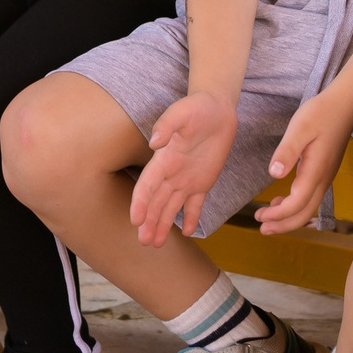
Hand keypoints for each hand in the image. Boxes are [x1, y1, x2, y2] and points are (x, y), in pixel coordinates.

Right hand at [132, 90, 238, 244]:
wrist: (217, 108)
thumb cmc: (197, 107)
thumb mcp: (181, 112)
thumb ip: (167, 126)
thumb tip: (155, 143)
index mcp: (164, 158)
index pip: (147, 184)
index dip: (140, 202)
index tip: (135, 220)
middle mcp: (171, 173)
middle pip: (156, 202)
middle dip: (149, 221)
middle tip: (144, 242)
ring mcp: (186, 179)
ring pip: (171, 207)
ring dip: (163, 224)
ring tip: (156, 244)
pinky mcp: (203, 182)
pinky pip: (196, 204)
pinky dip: (192, 218)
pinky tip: (189, 233)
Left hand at [255, 89, 352, 234]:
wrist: (346, 104)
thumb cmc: (321, 112)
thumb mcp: (300, 127)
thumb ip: (287, 151)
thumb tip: (273, 174)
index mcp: (315, 170)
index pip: (297, 204)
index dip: (278, 215)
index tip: (259, 215)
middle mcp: (323, 178)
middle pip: (304, 213)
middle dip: (283, 225)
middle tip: (262, 228)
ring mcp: (326, 176)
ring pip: (309, 208)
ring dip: (289, 218)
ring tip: (268, 220)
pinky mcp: (325, 171)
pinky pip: (311, 198)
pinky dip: (296, 206)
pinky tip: (281, 200)